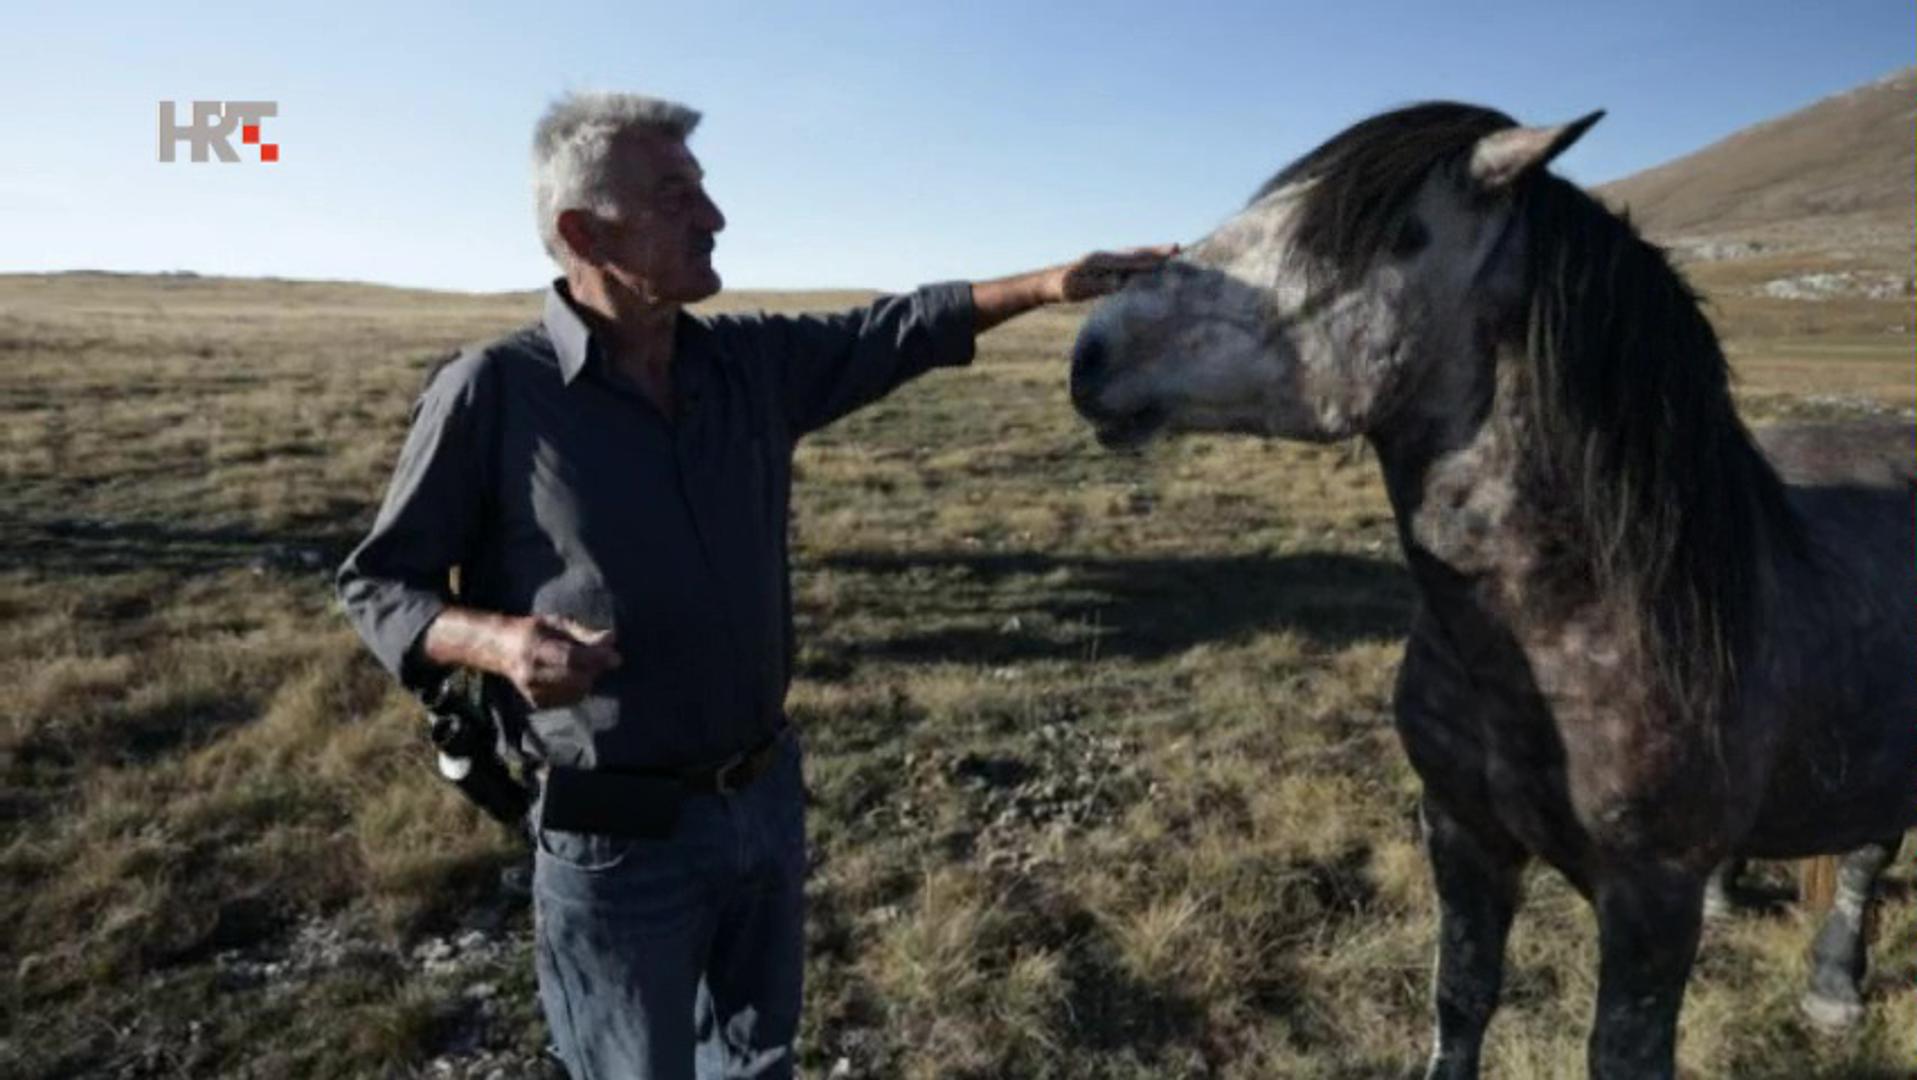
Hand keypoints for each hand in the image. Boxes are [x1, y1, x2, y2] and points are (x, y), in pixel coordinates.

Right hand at [499, 614, 621, 708]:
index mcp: (535, 649)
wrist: (502, 650)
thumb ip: (583, 632)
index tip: (615, 657)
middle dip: (595, 670)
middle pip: (575, 679)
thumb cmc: (534, 631)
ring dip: (588, 680)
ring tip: (585, 666)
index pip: (570, 658)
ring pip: (576, 693)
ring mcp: (533, 692)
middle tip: (602, 659)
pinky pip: (570, 700)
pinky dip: (578, 689)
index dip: (595, 659)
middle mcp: (532, 674)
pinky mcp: (537, 703)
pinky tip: (574, 676)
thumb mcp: (557, 622)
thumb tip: (610, 639)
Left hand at [1051, 244, 1179, 302]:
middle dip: (1157, 251)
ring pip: (1133, 254)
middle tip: (1178, 248)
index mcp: (1101, 260)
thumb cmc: (1061, 287)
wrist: (1047, 281)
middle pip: (1136, 252)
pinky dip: (1141, 260)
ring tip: (1171, 252)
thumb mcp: (1077, 289)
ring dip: (1151, 253)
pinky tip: (1150, 265)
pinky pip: (1127, 262)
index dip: (1150, 258)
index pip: (1131, 260)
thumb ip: (1098, 285)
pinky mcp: (1105, 266)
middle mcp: (1105, 256)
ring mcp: (1105, 260)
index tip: (1169, 256)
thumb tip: (1119, 282)